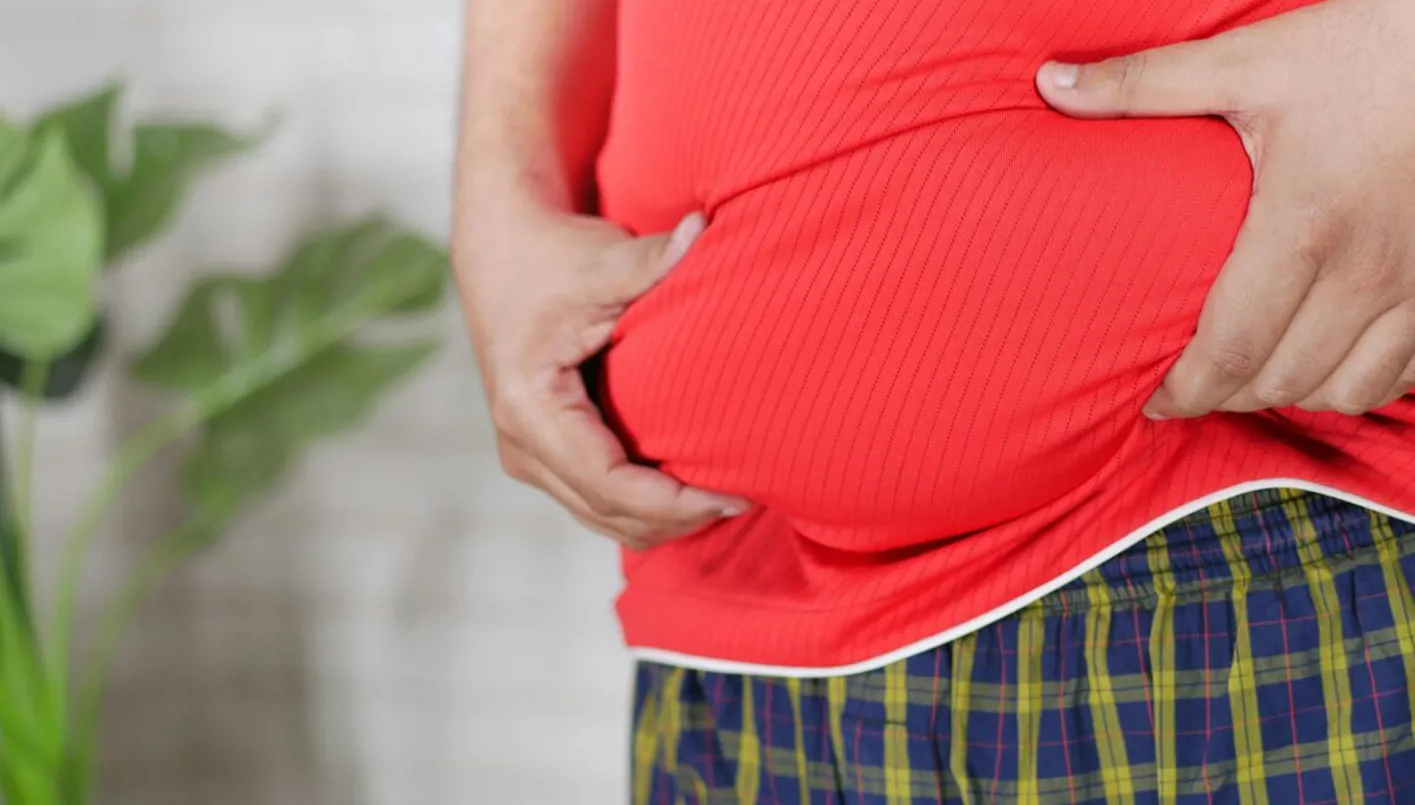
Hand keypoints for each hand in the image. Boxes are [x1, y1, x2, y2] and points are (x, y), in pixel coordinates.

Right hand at [454, 205, 749, 548]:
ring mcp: (528, 454)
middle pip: (608, 513)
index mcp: (529, 409)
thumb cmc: (550, 255)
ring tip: (725, 496)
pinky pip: (598, 499)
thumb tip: (703, 228)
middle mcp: (520, 444)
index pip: (609, 484)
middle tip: (744, 498)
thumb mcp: (600, 261)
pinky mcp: (544, 451)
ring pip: (603, 516)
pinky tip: (692, 484)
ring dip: (662, 517)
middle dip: (677, 518)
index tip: (734, 496)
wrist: (502, 250)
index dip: (675, 503)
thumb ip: (653, 259)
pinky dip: (644, 503)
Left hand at [1036, 0, 1414, 417]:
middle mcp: (1366, 270)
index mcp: (1303, 225)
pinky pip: (1399, 376)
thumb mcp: (1249, 61)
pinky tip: (1317, 358)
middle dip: (1223, 396)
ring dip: (1286, 394)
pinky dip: (1352, 382)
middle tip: (1184, 387)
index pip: (1231, 349)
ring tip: (1242, 376)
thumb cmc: (1361, 51)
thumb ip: (1144, 83)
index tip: (1150, 399)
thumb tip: (1051, 85)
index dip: (1183, 391)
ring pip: (1342, 391)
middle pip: (1280, 381)